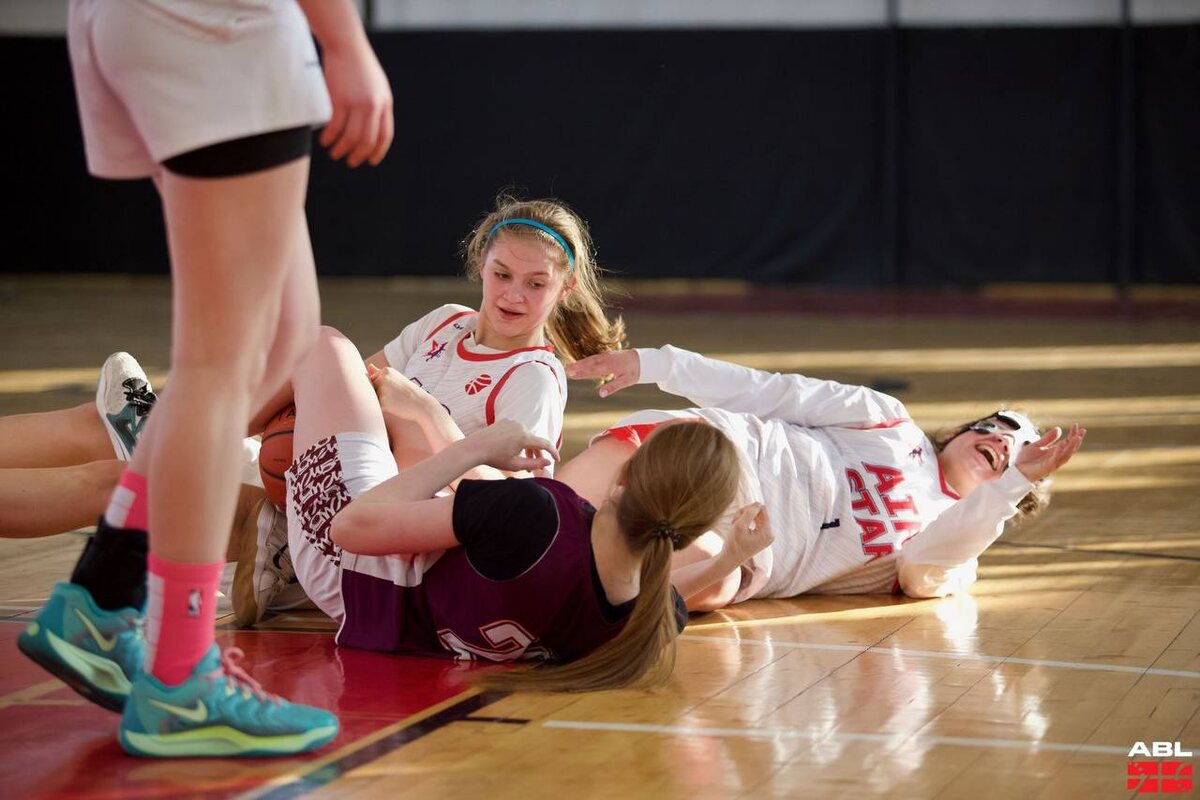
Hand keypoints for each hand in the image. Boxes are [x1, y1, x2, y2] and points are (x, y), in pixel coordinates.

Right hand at [318, 41, 393, 166]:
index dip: (378, 151)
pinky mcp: (340, 100)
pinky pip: (335, 127)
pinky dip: (330, 137)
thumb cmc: (359, 65)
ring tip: (334, 153)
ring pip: (351, 137)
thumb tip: (371, 126)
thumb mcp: (377, 86)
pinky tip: (325, 140)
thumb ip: (377, 105)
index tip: (370, 161)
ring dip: (342, 149)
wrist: (346, 45)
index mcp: (385, 104)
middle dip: (358, 155)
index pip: (385, 135)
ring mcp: (357, 104)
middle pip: (367, 140)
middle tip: (350, 162)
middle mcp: (374, 106)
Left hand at [367, 364, 432, 419]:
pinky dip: (384, 409)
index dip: (382, 388)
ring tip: (396, 401)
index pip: (372, 381)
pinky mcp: (383, 402)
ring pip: (373, 398)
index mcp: (386, 371)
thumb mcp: (396, 378)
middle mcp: (383, 378)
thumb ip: (380, 373)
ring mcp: (382, 390)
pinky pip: (377, 407)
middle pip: (371, 389)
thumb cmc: (409, 392)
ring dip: (381, 402)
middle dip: (380, 395)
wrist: (422, 405)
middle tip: (396, 397)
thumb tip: (369, 365)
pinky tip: (395, 407)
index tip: (394, 391)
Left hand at [469, 420, 559, 472]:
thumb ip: (534, 464)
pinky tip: (512, 449)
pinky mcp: (505, 421)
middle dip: (537, 454)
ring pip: (526, 436)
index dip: (554, 452)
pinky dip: (519, 440)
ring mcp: (513, 422)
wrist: (475, 447)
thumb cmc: (494, 458)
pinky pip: (517, 431)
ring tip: (523, 459)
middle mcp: (521, 427)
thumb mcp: (515, 465)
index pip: (545, 444)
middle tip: (535, 467)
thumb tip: (549, 462)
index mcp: (524, 438)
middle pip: (535, 441)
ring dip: (528, 447)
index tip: (557, 459)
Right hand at [564, 350, 639, 397]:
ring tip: (569, 366)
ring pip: (590, 359)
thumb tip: (601, 394)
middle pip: (588, 363)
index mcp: (610, 366)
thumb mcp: (626, 381)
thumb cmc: (634, 371)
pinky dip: (586, 360)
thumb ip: (613, 387)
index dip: (581, 372)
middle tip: (564, 368)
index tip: (571, 374)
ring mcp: (606, 356)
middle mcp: (606, 360)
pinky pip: (594, 357)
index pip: (592, 370)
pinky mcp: (608, 355)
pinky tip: (581, 363)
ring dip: (579, 363)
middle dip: (576, 366)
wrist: (642, 359)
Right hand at [718, 503, 773, 565]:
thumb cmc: (733, 544)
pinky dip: (745, 522)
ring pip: (756, 516)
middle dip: (746, 513)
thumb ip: (749, 513)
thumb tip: (758, 503)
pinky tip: (737, 527)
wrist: (729, 560)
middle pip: (760, 512)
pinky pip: (755, 522)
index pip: (762, 509)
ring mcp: (766, 536)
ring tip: (734, 524)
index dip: (749, 508)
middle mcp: (769, 534)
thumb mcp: (739, 526)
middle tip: (733, 520)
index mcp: (767, 533)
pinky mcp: (761, 537)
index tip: (738, 515)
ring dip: (744, 517)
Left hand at [1016, 423, 1085, 481]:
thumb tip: (1059, 429)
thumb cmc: (1026, 459)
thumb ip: (1048, 438)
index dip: (1072, 434)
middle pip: (1070, 449)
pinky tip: (1061, 444)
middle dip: (1076, 440)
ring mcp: (1052, 463)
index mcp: (1055, 452)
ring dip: (1072, 446)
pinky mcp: (1047, 468)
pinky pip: (1055, 460)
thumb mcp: (1037, 445)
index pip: (1067, 442)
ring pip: (1066, 455)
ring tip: (1077, 437)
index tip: (1076, 425)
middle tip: (1082, 430)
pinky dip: (1059, 452)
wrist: (1017, 471)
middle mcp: (1056, 457)